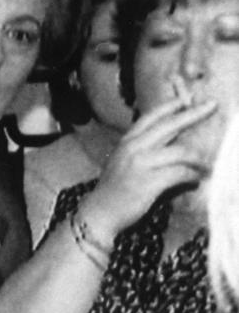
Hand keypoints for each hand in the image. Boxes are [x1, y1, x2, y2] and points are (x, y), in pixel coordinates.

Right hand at [78, 87, 217, 238]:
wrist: (100, 212)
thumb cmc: (114, 189)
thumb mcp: (123, 161)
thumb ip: (143, 149)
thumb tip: (173, 143)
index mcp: (127, 142)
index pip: (151, 117)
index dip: (170, 106)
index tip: (186, 99)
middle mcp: (133, 148)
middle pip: (170, 125)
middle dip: (194, 114)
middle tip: (212, 106)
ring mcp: (141, 164)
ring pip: (182, 151)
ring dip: (199, 159)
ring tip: (206, 166)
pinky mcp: (150, 181)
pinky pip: (181, 173)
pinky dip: (193, 176)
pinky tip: (196, 179)